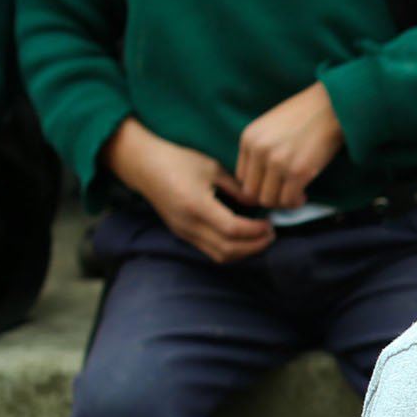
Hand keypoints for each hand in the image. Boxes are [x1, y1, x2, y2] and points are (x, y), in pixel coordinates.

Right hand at [105, 118, 274, 263]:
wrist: (144, 166)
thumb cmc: (178, 160)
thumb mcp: (212, 168)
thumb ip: (237, 188)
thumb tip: (259, 203)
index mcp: (196, 205)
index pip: (232, 230)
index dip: (256, 231)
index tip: (270, 222)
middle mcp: (189, 225)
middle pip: (228, 250)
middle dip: (255, 246)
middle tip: (271, 234)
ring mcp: (184, 233)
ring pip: (220, 256)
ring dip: (245, 252)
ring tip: (261, 238)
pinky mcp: (183, 235)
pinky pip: (211, 251)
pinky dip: (232, 250)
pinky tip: (244, 238)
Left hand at [234, 82, 344, 209]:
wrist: (332, 106)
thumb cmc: (306, 115)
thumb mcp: (271, 125)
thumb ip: (260, 147)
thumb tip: (261, 177)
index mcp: (249, 138)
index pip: (241, 177)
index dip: (257, 186)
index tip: (272, 187)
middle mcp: (259, 151)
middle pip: (252, 192)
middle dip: (268, 197)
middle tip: (283, 194)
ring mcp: (277, 162)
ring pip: (269, 199)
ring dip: (282, 202)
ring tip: (295, 195)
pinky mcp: (298, 172)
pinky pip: (289, 199)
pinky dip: (295, 202)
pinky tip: (304, 195)